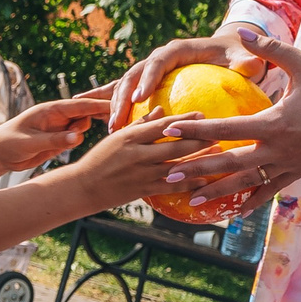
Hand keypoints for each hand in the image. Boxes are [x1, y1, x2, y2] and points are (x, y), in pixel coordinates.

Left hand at [0, 96, 109, 172]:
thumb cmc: (7, 143)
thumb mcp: (30, 142)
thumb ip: (54, 140)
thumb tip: (78, 137)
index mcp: (50, 110)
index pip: (80, 105)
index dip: (99, 106)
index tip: (118, 108)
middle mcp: (57, 117)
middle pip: (86, 113)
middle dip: (100, 117)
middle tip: (119, 124)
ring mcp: (59, 128)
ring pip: (82, 127)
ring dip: (89, 131)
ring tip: (100, 136)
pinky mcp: (58, 141)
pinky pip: (76, 139)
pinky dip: (82, 141)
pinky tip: (87, 144)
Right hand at [61, 108, 221, 211]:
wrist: (83, 187)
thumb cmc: (100, 158)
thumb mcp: (117, 137)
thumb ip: (140, 124)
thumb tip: (162, 111)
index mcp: (128, 138)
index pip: (161, 126)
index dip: (183, 120)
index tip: (201, 115)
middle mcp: (137, 155)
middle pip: (174, 146)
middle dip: (199, 139)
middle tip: (217, 132)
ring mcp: (141, 174)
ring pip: (177, 166)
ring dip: (199, 159)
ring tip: (217, 151)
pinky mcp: (143, 190)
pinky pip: (171, 187)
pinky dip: (189, 183)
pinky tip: (204, 178)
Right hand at [108, 29, 270, 128]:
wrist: (225, 52)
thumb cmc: (234, 56)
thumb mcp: (241, 57)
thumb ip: (245, 62)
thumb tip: (253, 66)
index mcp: (178, 50)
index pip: (158, 61)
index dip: (147, 78)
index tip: (140, 98)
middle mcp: (159, 59)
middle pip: (133, 75)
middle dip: (122, 97)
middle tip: (117, 120)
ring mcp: (151, 72)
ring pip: (125, 86)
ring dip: (116, 106)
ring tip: (112, 130)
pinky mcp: (149, 85)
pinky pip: (131, 99)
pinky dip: (122, 112)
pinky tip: (117, 133)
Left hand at [155, 28, 300, 206]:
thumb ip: (270, 48)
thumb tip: (241, 31)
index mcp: (275, 123)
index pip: (225, 129)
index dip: (196, 130)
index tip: (169, 129)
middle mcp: (278, 150)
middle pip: (228, 164)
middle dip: (196, 170)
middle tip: (166, 174)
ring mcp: (287, 165)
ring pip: (245, 184)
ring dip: (217, 193)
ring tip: (190, 201)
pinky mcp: (297, 173)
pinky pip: (269, 191)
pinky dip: (249, 202)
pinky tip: (232, 213)